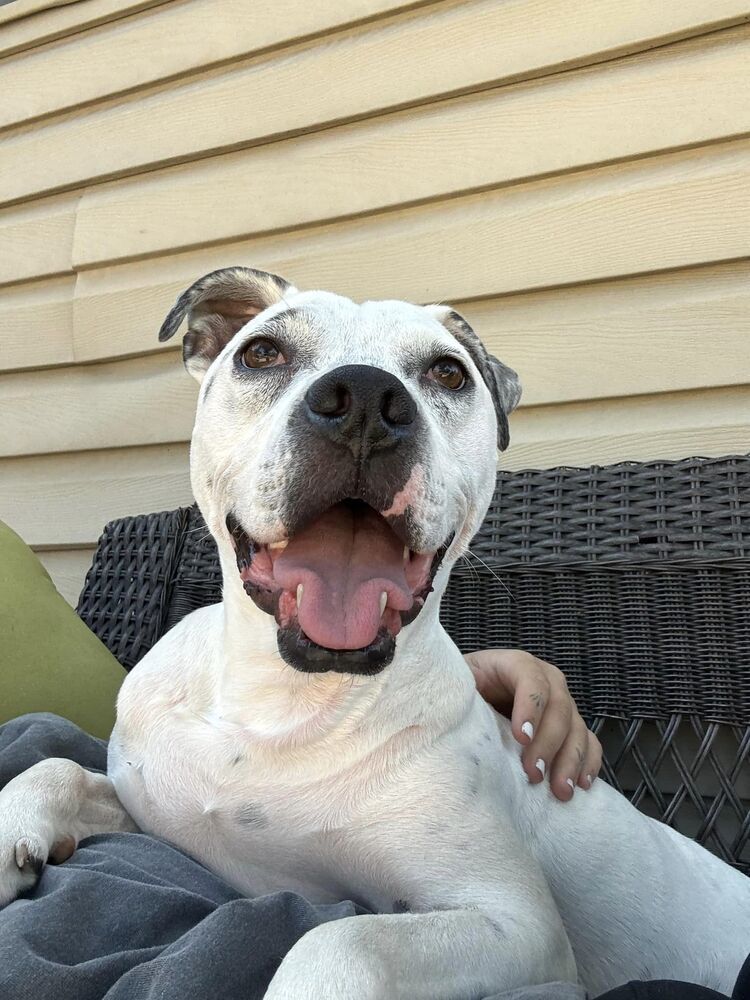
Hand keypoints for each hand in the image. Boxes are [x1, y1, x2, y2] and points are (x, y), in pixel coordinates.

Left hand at [464, 649, 601, 800]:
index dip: (530, 705)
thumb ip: (457, 694)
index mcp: (512, 664)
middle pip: (558, 706)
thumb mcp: (456, 688)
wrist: (469, 705)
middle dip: (548, 742)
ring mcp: (560, 703)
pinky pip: (588, 742)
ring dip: (570, 759)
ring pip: (576, 727)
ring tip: (559, 790)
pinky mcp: (569, 726)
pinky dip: (587, 762)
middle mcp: (543, 680)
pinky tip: (581, 784)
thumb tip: (451, 714)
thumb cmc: (460, 697)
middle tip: (534, 773)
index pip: (530, 677)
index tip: (521, 737)